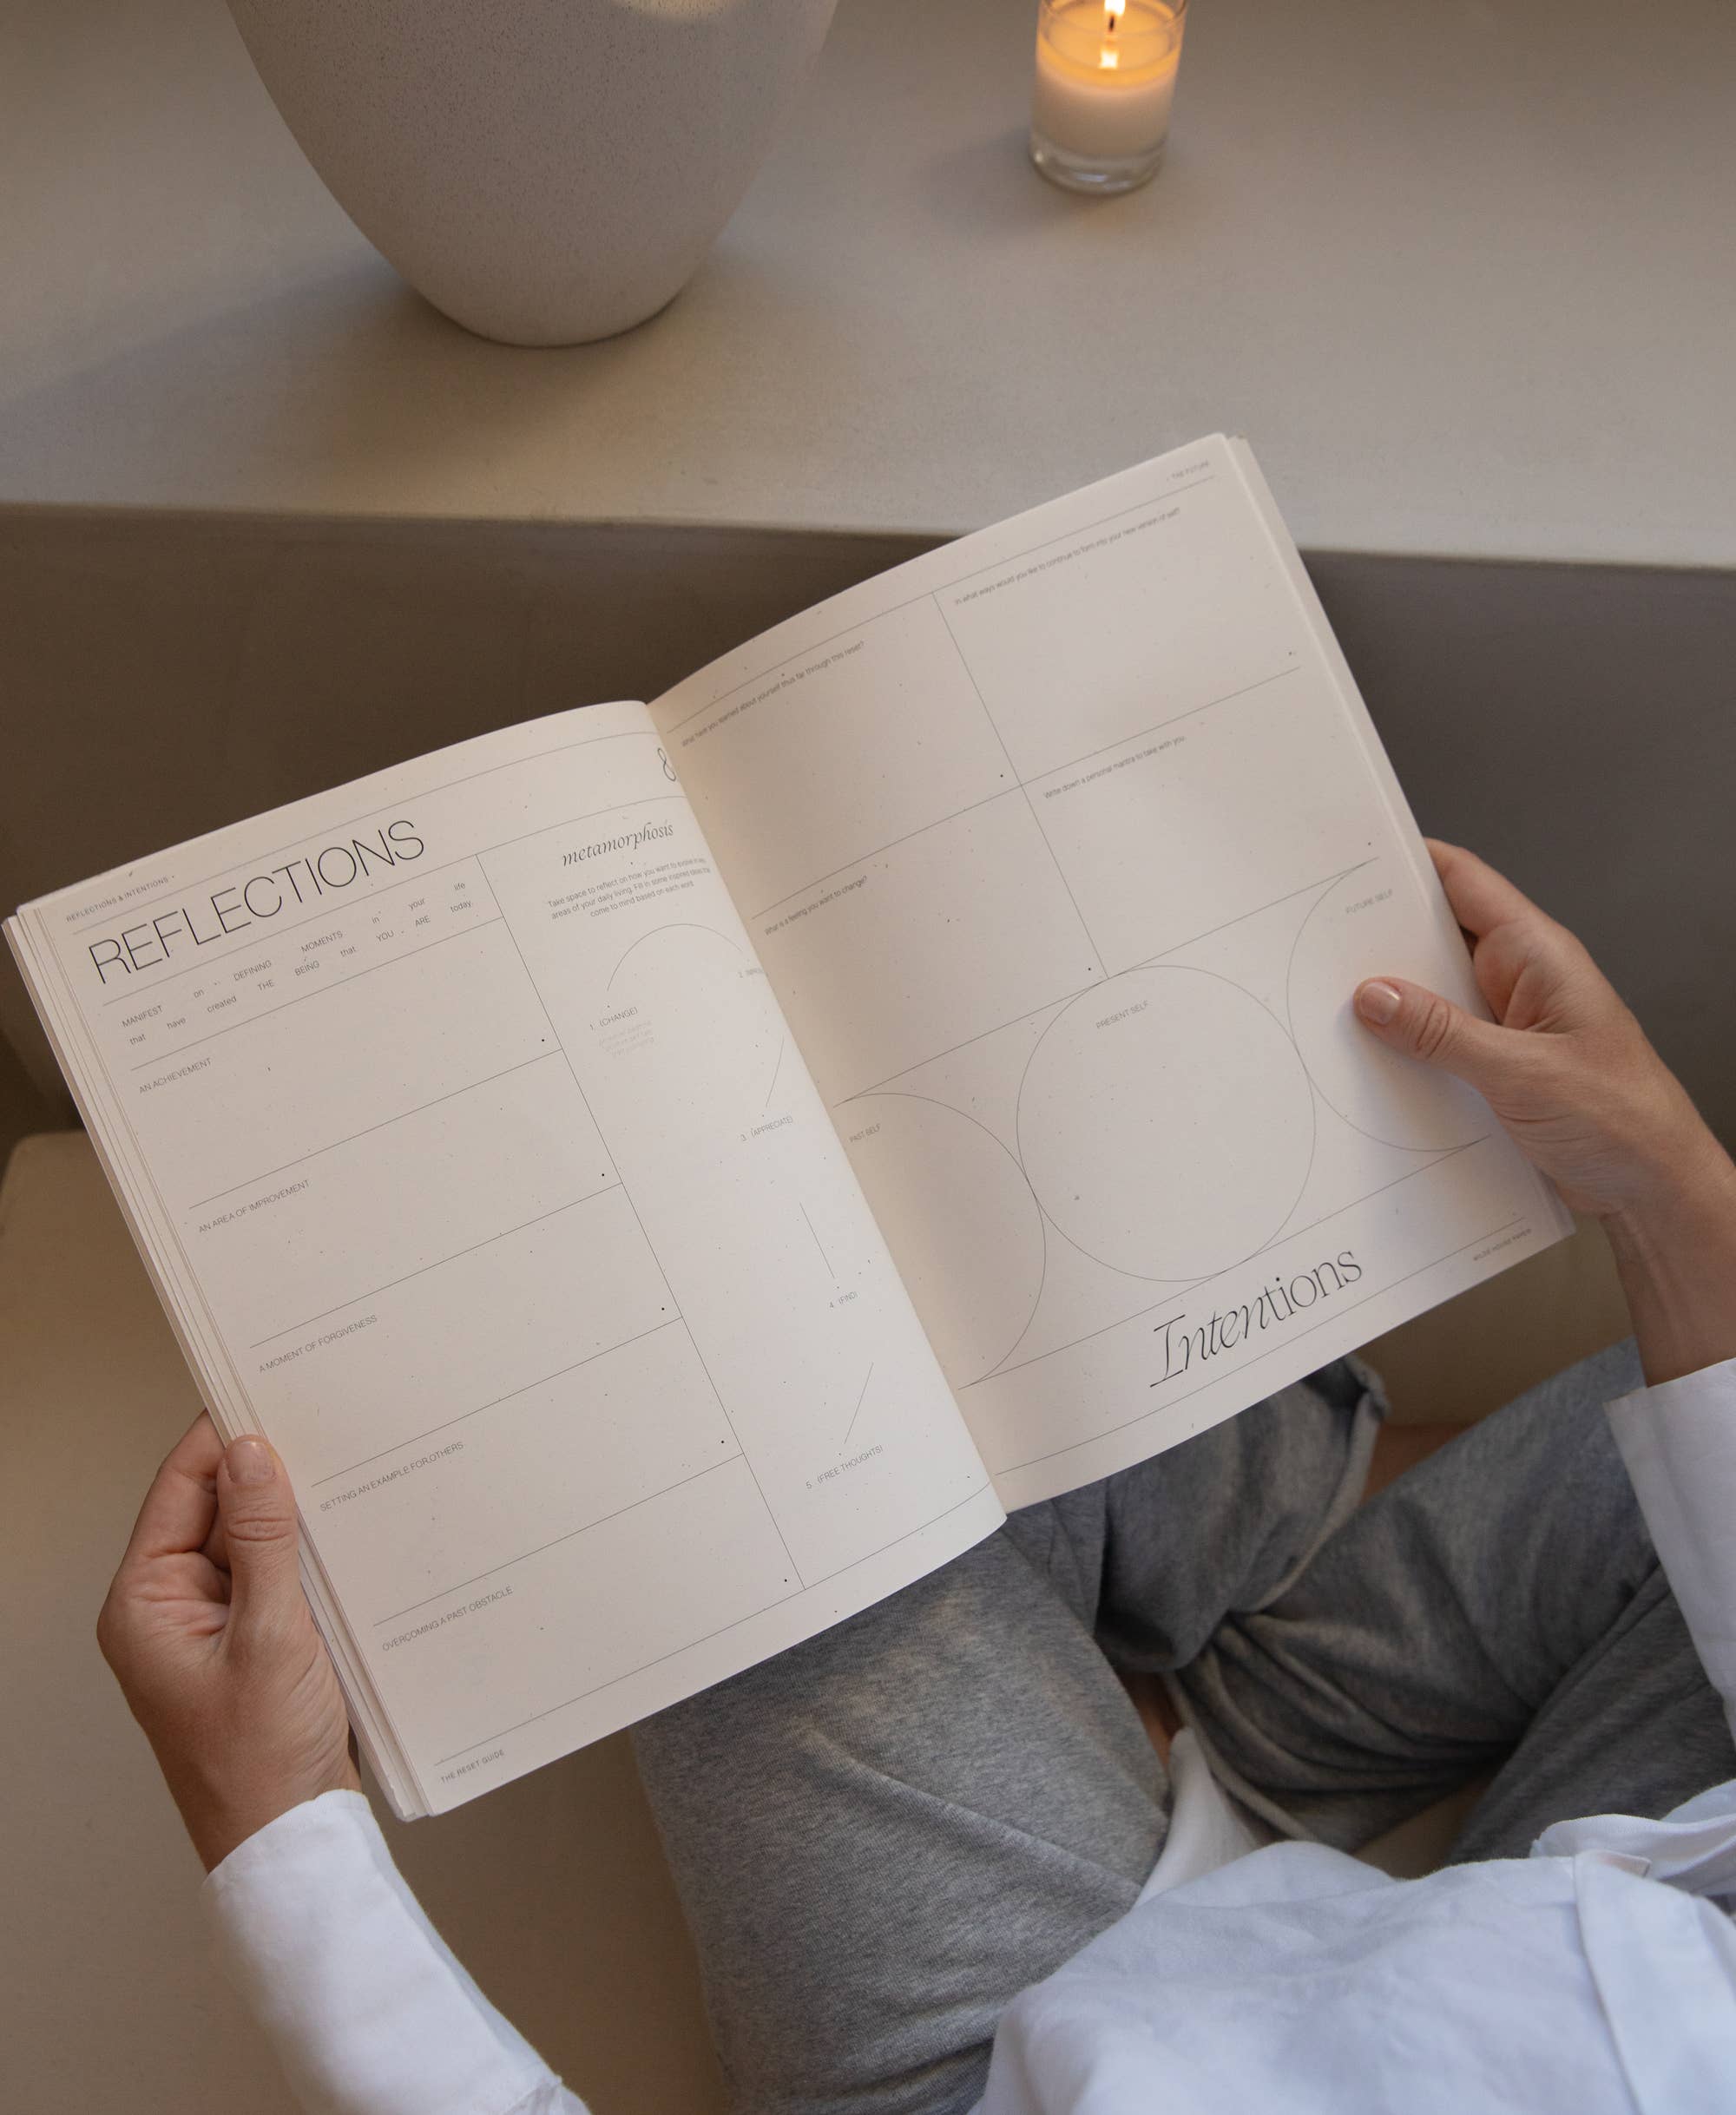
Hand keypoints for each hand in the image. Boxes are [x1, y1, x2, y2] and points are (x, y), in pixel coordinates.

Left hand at [98, 1415, 359, 1871]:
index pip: (180, 1487)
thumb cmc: (261, 1762)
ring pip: (257, 1539)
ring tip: (351, 1481)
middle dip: (272, 1474)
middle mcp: (171, 1607)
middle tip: (330, 1428)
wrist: (292, 1842)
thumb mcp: (270, 1637)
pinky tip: (352, 1541)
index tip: (274, 1392)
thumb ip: (264, 1539)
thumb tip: (251, 1451)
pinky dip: (311, 1557)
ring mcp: (214, 1624)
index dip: (224, 1437)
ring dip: (299, 1518)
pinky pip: (278, 1575)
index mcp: (145, 1603)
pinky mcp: (254, 1641)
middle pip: (219, 1507)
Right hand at [1354, 839, 1735, 1382]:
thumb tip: (1375, 996)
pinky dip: (1406, 1049)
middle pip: (1437, 938)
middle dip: (1380, 940)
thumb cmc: (1624, 1119)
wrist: (1653, 1187)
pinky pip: (1438, 1042)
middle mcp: (1520, 980)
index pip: (1463, 882)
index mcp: (1538, 955)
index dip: (1408, 862)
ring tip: (1334, 1011)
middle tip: (1319, 947)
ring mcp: (1507, 1023)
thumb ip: (1443, 1033)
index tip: (1350, 860)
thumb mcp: (1522, 1073)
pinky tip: (1372, 1064)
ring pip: (1432, 995)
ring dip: (1391, 1005)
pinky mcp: (1496, 1066)